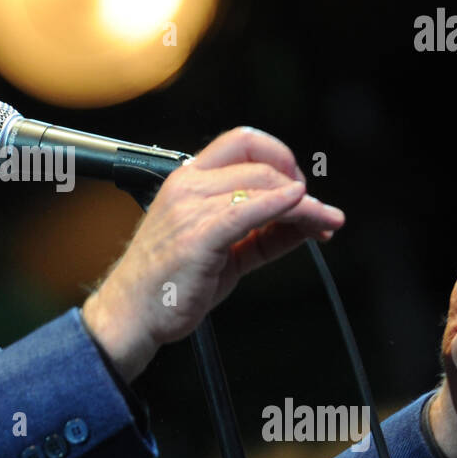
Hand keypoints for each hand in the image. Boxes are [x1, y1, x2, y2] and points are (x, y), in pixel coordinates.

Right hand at [82, 126, 344, 381]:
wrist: (131, 314)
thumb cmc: (167, 284)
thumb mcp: (222, 250)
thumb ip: (262, 233)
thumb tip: (308, 222)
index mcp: (187, 180)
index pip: (242, 142)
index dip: (279, 155)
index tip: (299, 185)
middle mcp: (187, 186)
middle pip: (260, 165)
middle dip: (300, 186)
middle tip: (320, 215)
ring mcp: (190, 209)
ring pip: (263, 186)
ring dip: (305, 205)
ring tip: (325, 224)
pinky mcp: (198, 236)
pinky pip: (247, 210)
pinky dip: (281, 205)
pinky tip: (305, 209)